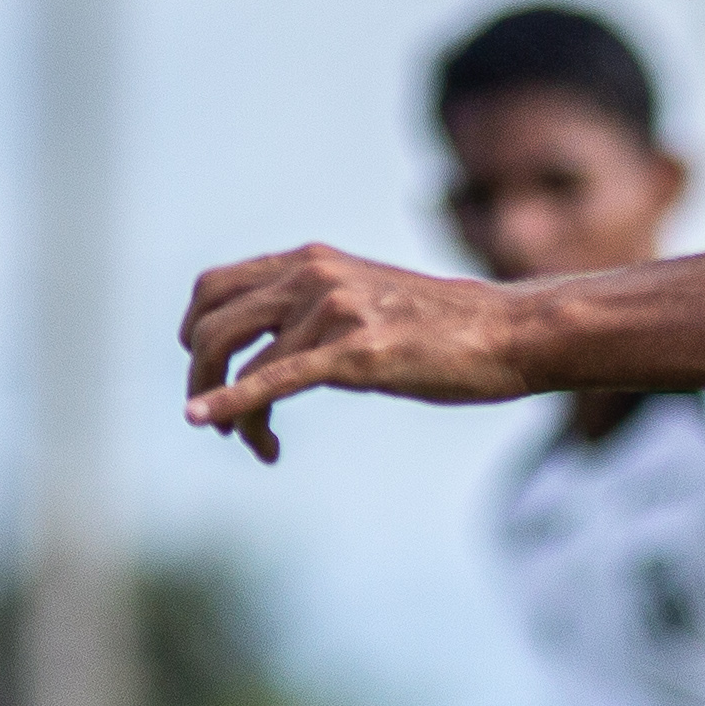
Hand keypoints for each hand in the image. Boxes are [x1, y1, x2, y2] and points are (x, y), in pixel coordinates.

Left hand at [180, 244, 538, 457]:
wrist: (509, 332)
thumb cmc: (446, 329)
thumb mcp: (368, 301)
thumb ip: (319, 313)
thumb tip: (283, 350)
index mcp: (311, 262)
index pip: (215, 289)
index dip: (195, 335)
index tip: (209, 373)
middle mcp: (313, 277)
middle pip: (211, 324)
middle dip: (199, 376)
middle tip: (214, 420)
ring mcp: (332, 312)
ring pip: (239, 363)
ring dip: (232, 413)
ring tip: (254, 444)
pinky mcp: (354, 354)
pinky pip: (272, 380)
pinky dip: (231, 404)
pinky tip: (205, 422)